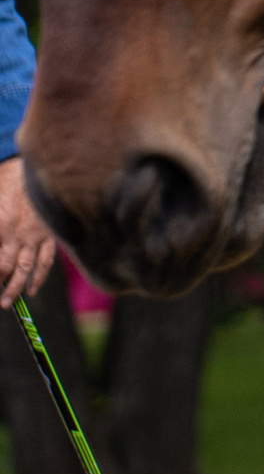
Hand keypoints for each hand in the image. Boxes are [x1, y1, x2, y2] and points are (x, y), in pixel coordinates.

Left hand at [0, 155, 56, 313]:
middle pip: (12, 269)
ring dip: (19, 287)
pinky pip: (46, 260)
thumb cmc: (6, 185)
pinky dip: (40, 275)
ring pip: (29, 268)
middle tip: (2, 303)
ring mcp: (36, 236)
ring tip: (10, 301)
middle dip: (5, 288)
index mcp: (3, 227)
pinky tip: (33, 287)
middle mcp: (20, 236)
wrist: (31, 171)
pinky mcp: (48, 234)